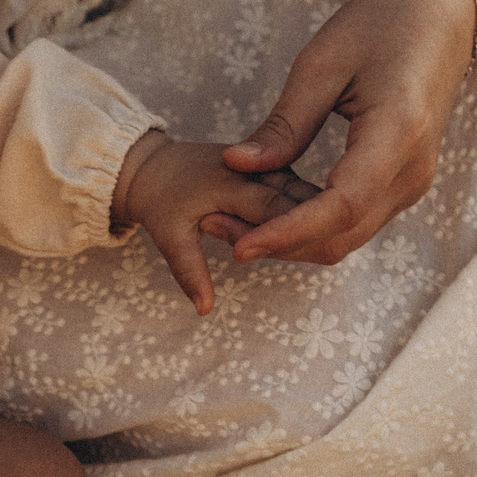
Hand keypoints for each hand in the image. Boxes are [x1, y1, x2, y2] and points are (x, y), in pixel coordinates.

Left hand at [112, 132, 318, 314]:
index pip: (275, 208)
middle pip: (304, 207)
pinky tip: (290, 242)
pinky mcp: (285, 177)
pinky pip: (307, 204)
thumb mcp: (168, 235)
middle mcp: (266, 170)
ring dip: (307, 233)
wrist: (163, 166)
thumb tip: (204, 309)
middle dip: (300, 238)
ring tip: (263, 248)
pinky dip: (305, 226)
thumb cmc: (163, 200)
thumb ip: (189, 270)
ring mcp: (280, 171)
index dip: (282, 237)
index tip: (267, 259)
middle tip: (258, 255)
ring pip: (314, 204)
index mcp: (235, 179)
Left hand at [214, 0, 476, 265]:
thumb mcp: (323, 63)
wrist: (443, 15)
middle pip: (341, 236)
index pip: (341, 207)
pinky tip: (270, 211)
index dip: (288, 232)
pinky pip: (354, 222)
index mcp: (398, 133)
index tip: (240, 246)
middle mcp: (412, 170)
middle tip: (215, 226)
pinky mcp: (403, 184)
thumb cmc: (383, 23)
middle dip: (278, 244)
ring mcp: (412, 182)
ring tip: (232, 222)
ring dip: (291, 240)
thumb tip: (236, 166)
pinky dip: (310, 225)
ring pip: (346, 237)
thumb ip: (285, 124)